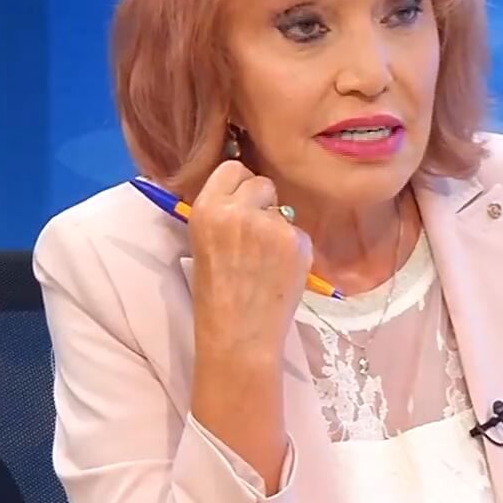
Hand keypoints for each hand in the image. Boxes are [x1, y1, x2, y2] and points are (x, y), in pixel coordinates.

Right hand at [185, 160, 312, 367]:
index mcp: (207, 208)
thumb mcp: (204, 242)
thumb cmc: (217, 292)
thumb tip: (247, 187)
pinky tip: (280, 271)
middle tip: (254, 237)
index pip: (232, 168)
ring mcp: (271, 225)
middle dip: (262, 203)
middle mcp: (239, 210)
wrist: (240, 333)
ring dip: (278, 228)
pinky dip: (293, 249)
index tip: (240, 204)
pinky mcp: (297, 241)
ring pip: (282, 209)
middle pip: (261, 182)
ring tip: (265, 261)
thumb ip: (224, 211)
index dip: (239, 186)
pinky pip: (299, 232)